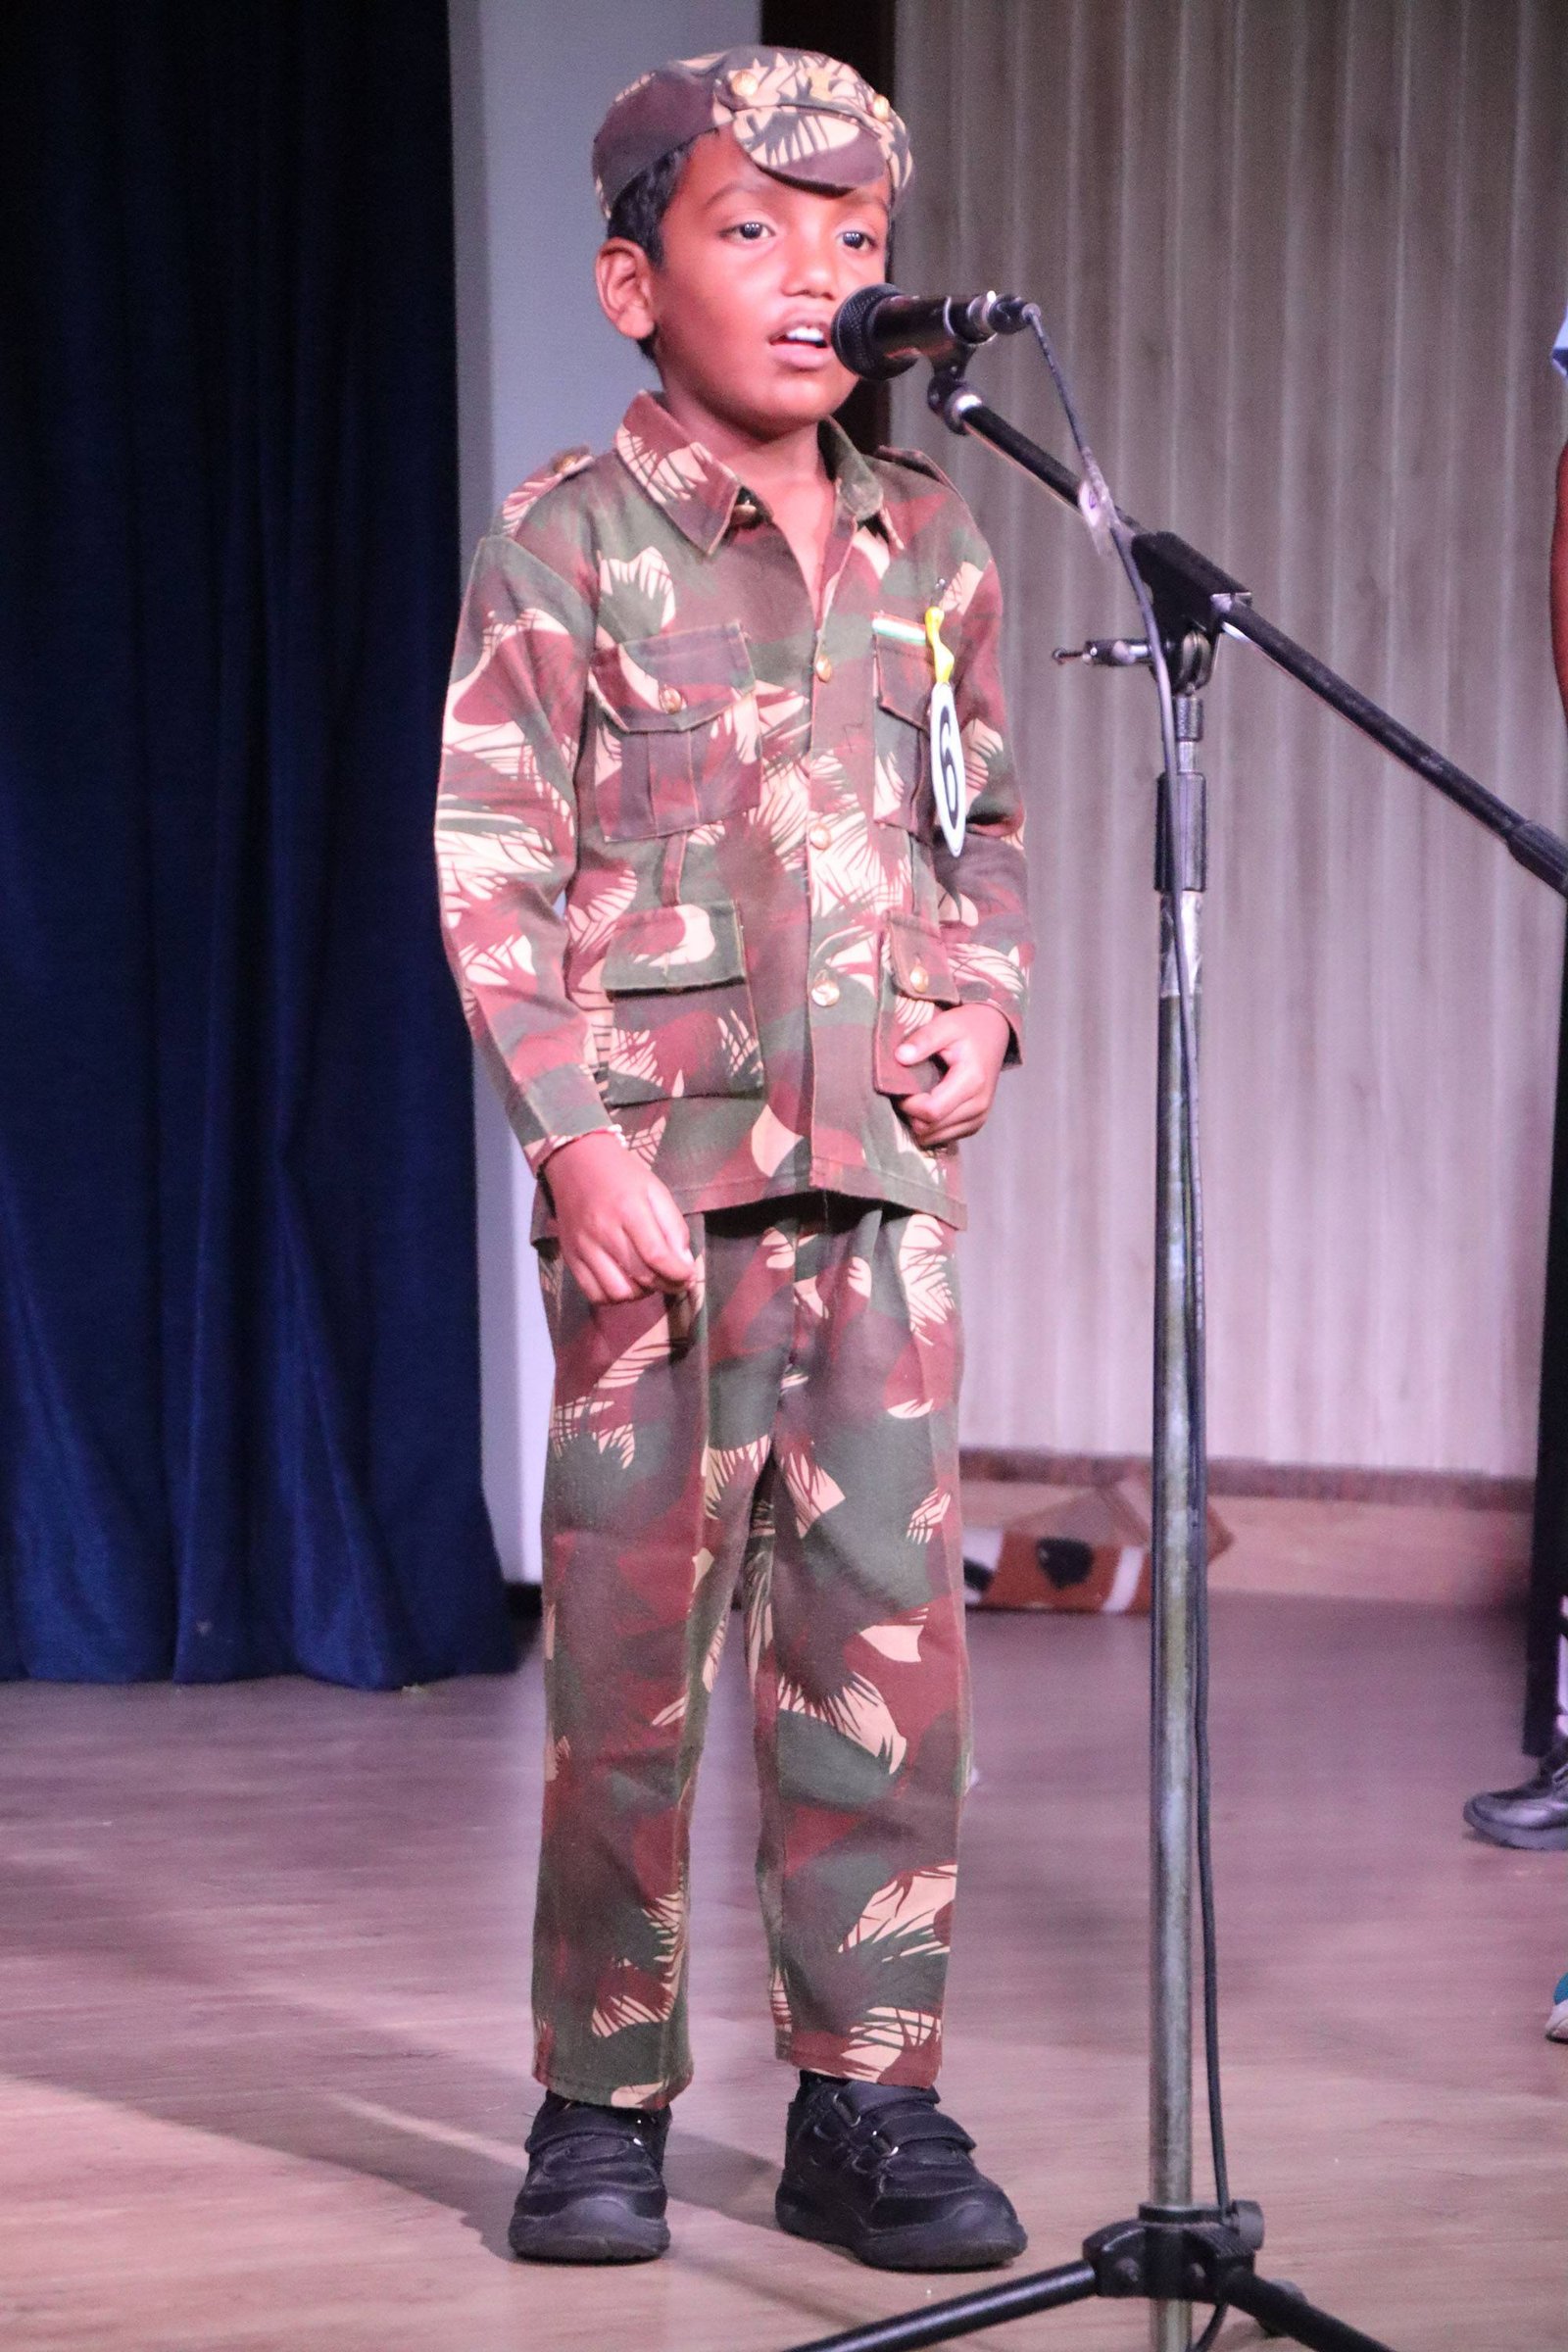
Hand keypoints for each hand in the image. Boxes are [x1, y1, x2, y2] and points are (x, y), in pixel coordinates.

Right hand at [545, 1132, 695, 1302]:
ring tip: (647, 1279)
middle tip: (675, 1280)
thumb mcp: (656, 1191)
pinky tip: (624, 1282)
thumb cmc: (622, 1176)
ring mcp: (583, 1247)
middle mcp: (603, 1231)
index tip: (688, 1276)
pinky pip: (594, 1294)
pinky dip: (614, 1297)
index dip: (678, 1274)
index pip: (657, 1256)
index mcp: (629, 1209)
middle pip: (640, 1276)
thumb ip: (673, 1227)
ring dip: (640, 1293)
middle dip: (666, 1285)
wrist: (576, 1163)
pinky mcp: (570, 1258)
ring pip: (617, 1292)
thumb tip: (684, 1265)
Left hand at [896, 1003, 1011, 1148]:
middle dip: (910, 1115)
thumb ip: (923, 1039)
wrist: (994, 1032)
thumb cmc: (968, 1027)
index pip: (931, 1111)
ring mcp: (979, 1117)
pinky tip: (924, 1107)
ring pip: (936, 1137)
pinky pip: (944, 1137)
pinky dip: (929, 1127)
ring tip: (913, 1099)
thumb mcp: (945, 1025)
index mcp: (972, 1081)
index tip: (898, 1088)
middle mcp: (979, 1105)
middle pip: (931, 1128)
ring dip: (918, 1123)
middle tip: (902, 1093)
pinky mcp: (975, 1124)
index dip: (908, 1105)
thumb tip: (900, 1057)